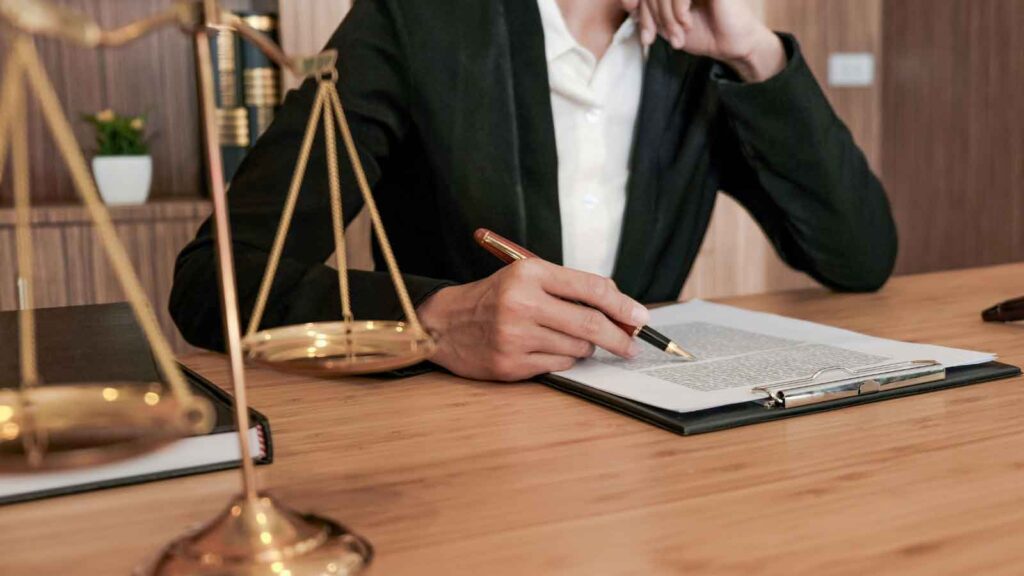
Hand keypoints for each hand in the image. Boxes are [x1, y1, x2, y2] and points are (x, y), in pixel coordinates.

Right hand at [416, 259, 650, 381]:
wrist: (445, 323)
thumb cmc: (495, 298)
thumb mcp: (527, 278)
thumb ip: (570, 288)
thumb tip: (622, 309)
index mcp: (529, 274)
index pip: (591, 288)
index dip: (623, 305)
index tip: (640, 318)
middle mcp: (522, 303)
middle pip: (591, 324)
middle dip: (619, 337)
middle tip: (631, 345)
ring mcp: (515, 336)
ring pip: (577, 348)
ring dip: (584, 348)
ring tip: (566, 338)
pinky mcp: (510, 364)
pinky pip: (559, 366)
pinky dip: (563, 360)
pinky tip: (546, 350)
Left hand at [622, 0, 785, 81]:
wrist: (733, 45)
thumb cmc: (703, 33)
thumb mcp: (666, 26)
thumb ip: (648, 14)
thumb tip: (628, 3)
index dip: (642, 12)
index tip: (646, 37)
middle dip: (652, 18)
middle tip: (662, 39)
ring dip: (666, 17)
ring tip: (676, 36)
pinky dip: (679, 10)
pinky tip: (687, 24)